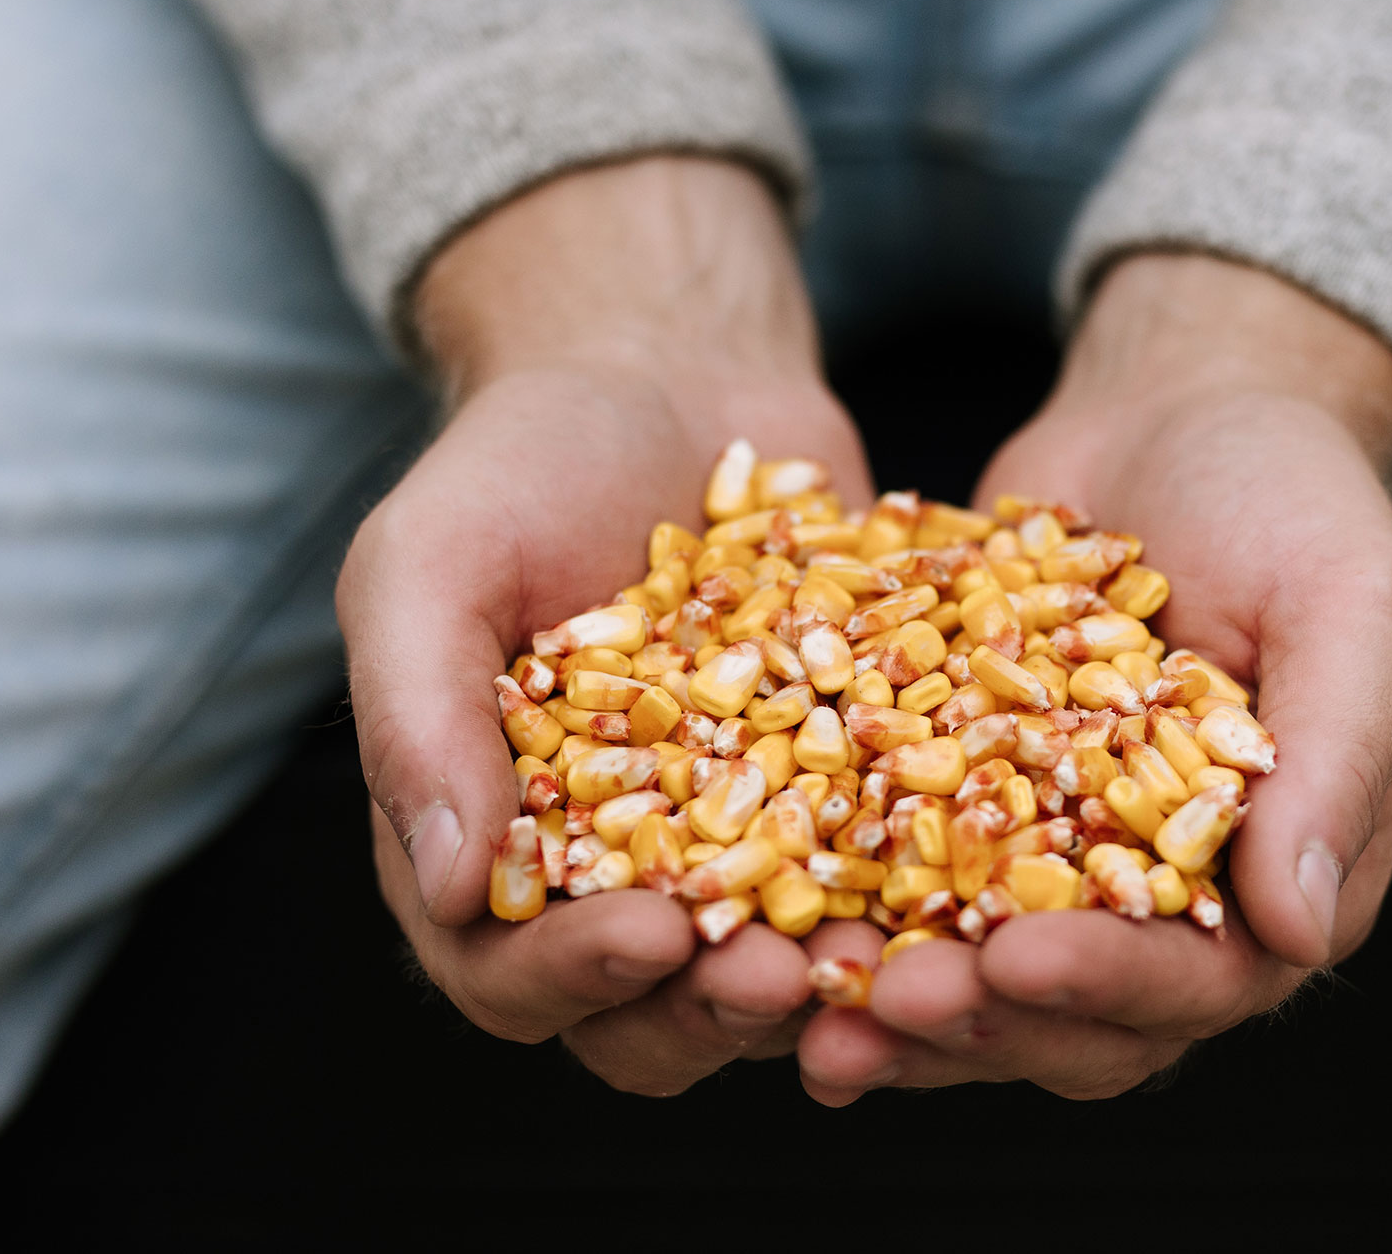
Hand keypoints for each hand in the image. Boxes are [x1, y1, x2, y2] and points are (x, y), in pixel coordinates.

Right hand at [340, 157, 871, 1092]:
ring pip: (776, 972)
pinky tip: (976, 873)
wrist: (671, 376)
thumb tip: (452, 891)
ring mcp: (737, 845)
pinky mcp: (842, 798)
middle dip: (712, 1009)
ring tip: (886, 957)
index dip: (574, 976)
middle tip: (784, 976)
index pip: (509, 973)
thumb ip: (415, 719)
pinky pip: (884, 875)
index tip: (652, 934)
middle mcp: (613, 876)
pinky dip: (921, 892)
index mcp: (491, 847)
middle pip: (650, 1015)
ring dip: (825, 986)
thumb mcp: (428, 565)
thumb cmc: (521, 467)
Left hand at [796, 254, 1391, 1103]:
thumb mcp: (1353, 610)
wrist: (1181, 409)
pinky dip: (835, 907)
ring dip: (889, 1000)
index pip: (1200, 981)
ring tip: (793, 999)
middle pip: (1071, 1015)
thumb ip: (1334, 762)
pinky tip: (757, 919)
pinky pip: (894, 877)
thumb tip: (1295, 934)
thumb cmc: (1294, 499)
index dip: (1110, 985)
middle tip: (885, 1000)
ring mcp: (1056, 859)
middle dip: (979, 1019)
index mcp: (1276, 878)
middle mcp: (1164, 900)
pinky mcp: (964, 806)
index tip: (1018, 960)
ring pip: (971, 974)